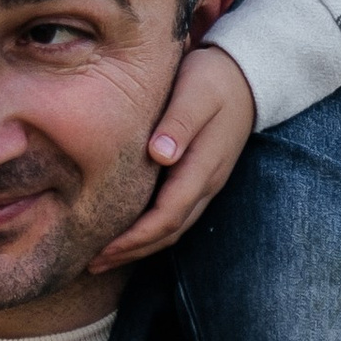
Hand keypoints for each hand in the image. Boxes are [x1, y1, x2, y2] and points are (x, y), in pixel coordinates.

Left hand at [91, 40, 255, 268]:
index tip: (103, 249)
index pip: (168, 215)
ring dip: (140, 246)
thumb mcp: (195, 93)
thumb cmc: (214, 80)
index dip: (135, 237)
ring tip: (104, 257)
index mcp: (202, 167)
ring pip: (173, 228)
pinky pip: (175, 215)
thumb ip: (178, 123)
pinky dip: (150, 231)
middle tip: (93, 264)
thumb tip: (159, 155)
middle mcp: (207, 183)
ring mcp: (206, 183)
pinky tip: (128, 231)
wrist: (247, 76)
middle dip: (132, 251)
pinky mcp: (200, 178)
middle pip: (169, 232)